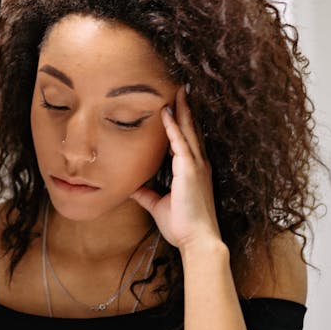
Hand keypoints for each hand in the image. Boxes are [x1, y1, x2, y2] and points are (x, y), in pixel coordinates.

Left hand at [130, 87, 220, 252]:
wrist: (197, 240)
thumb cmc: (182, 225)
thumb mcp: (158, 205)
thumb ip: (146, 194)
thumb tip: (132, 188)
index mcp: (193, 171)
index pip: (187, 140)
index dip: (183, 123)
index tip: (176, 107)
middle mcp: (198, 165)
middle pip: (191, 130)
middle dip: (186, 109)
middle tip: (181, 89)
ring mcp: (196, 166)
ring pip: (188, 131)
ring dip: (182, 111)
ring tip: (178, 91)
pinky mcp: (189, 171)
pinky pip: (180, 143)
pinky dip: (173, 128)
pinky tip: (167, 113)